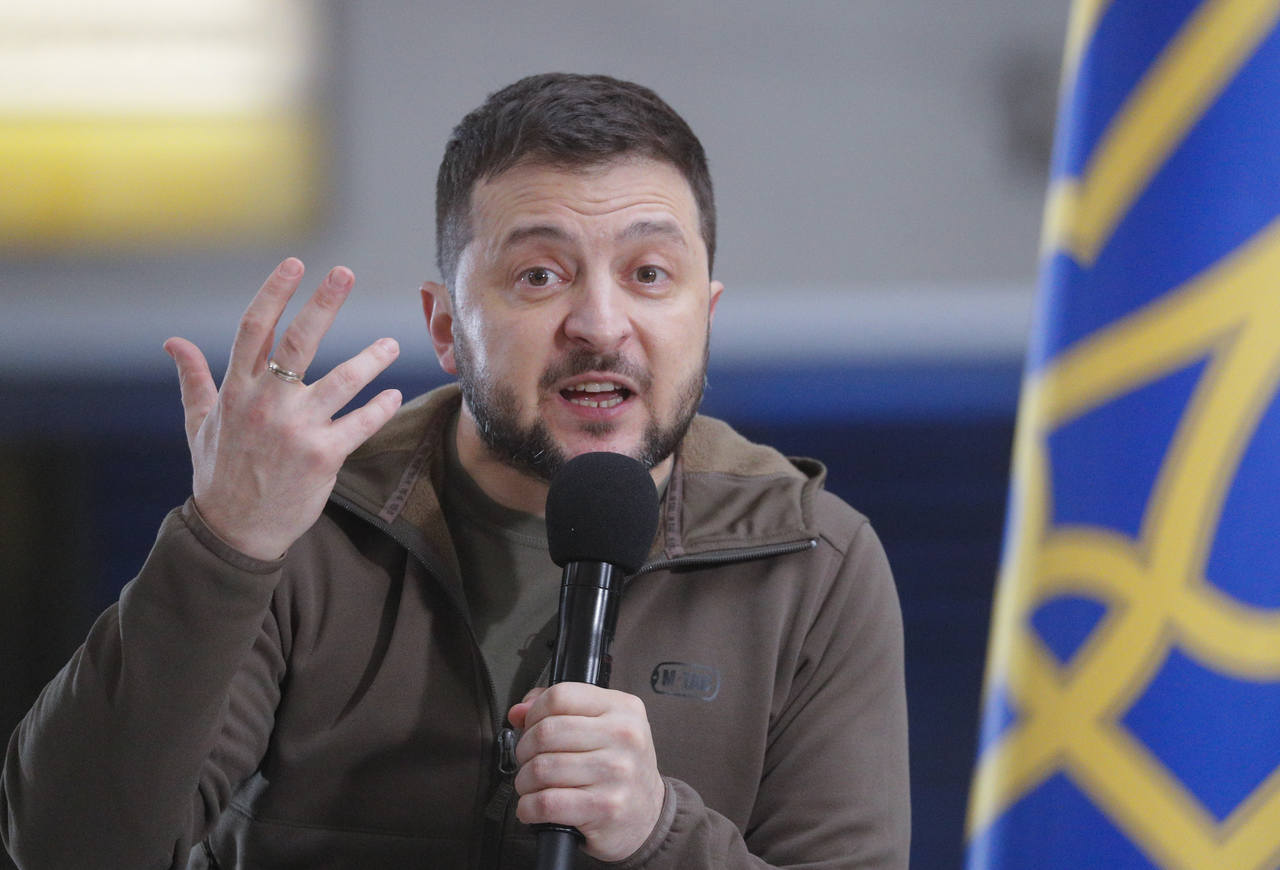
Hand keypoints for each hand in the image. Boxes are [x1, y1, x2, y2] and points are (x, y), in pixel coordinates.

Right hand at [164, 258, 401, 560]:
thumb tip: (172, 342)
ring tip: (392, 343)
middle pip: (299, 341)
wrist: (235, 532)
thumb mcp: (200, 424)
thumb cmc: (219, 474)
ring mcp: (296, 429)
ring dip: (371, 358)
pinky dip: (381, 407)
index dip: (275, 292)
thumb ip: (194, 378)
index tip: (295, 264)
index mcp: (236, 390)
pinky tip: (395, 394)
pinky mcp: (323, 456)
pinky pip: (360, 423)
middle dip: (324, 303)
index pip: (255, 328)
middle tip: (344, 273)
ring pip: (342, 380)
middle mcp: (266, 403)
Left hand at [508, 683, 664, 862]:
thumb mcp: (604, 725)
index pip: (560, 696)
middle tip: (528, 760)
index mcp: (623, 708)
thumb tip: (518, 712)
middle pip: (546, 732)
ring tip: (531, 785)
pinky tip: (532, 807)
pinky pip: (547, 802)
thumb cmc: (619, 766)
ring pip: (542, 768)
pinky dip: (528, 807)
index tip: (531, 727)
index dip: (534, 712)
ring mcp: (616, 773)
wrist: (649, 815)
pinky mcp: (606, 808)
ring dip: (524, 780)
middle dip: (525, 749)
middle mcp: (624, 736)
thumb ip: (560, 709)